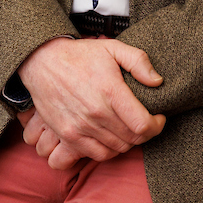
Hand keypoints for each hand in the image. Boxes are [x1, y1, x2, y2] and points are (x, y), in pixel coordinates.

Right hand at [18, 36, 165, 169]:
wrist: (43, 62)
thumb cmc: (81, 55)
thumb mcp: (113, 48)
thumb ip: (139, 61)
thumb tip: (158, 82)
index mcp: (110, 91)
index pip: (142, 124)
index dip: (157, 125)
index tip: (159, 117)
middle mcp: (96, 113)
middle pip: (132, 139)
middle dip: (146, 133)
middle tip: (146, 121)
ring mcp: (80, 127)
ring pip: (117, 149)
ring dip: (129, 142)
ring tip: (130, 128)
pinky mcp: (68, 136)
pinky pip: (97, 155)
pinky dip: (110, 150)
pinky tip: (113, 136)